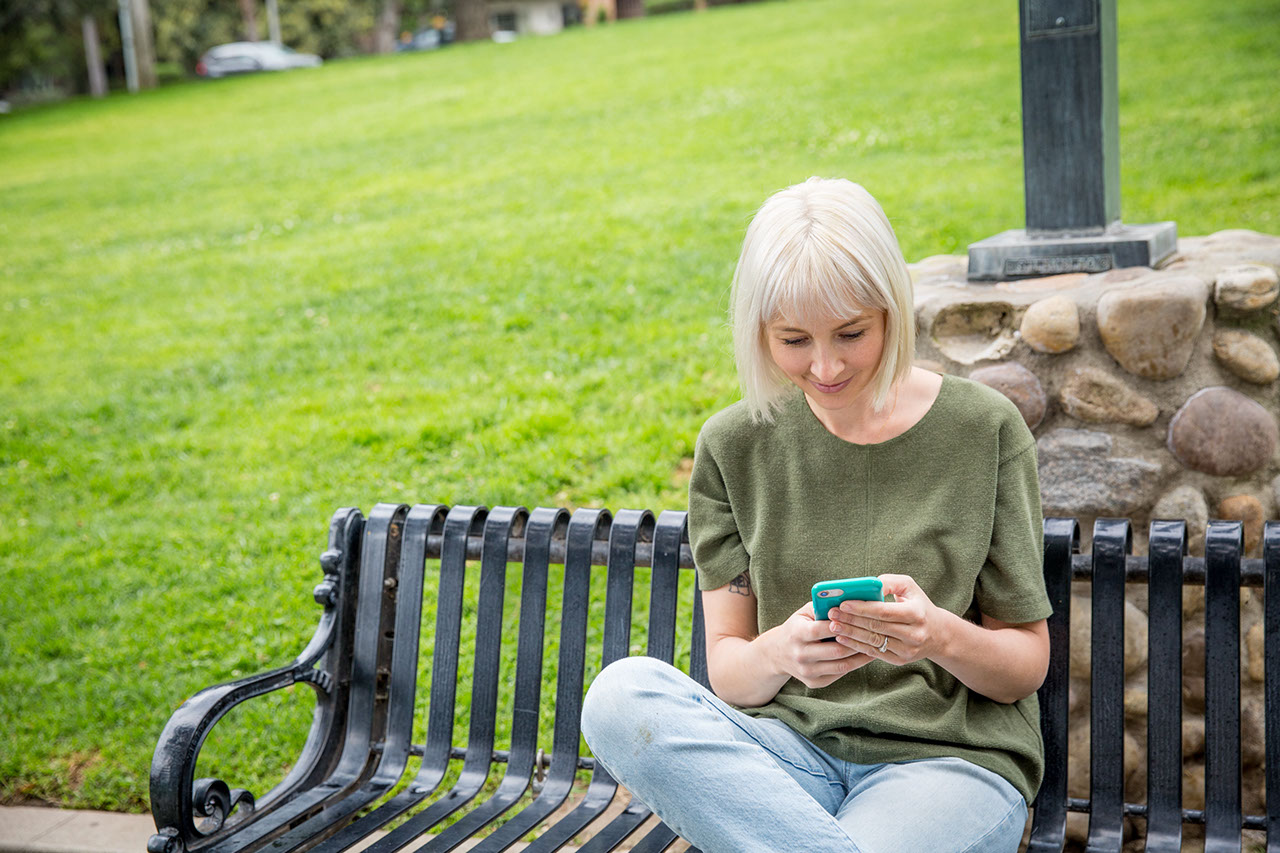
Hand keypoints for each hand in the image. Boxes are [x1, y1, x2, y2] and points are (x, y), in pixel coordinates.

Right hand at [768, 600, 873, 688]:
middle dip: (857, 642)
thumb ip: (822, 607)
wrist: (777, 653)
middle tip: (874, 634)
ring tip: (875, 646)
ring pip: (841, 665)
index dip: (840, 625)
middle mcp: (800, 655)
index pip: (821, 630)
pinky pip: (839, 674)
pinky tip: (864, 656)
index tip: (857, 619)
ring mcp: (806, 671)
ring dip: (860, 656)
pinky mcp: (813, 683)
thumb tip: (848, 603)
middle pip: (836, 651)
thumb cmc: (797, 627)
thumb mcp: (803, 613)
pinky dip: (853, 665)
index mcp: (797, 634)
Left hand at [827, 574, 948, 664]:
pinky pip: (874, 653)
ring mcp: (908, 650)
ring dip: (850, 634)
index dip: (862, 608)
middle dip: (851, 620)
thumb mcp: (909, 587)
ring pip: (873, 641)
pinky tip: (842, 638)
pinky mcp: (901, 660)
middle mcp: (914, 634)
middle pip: (876, 627)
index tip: (843, 603)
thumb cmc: (918, 605)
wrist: (938, 634)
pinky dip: (856, 646)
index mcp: (916, 613)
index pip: (884, 611)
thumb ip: (889, 582)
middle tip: (832, 614)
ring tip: (833, 626)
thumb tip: (869, 584)